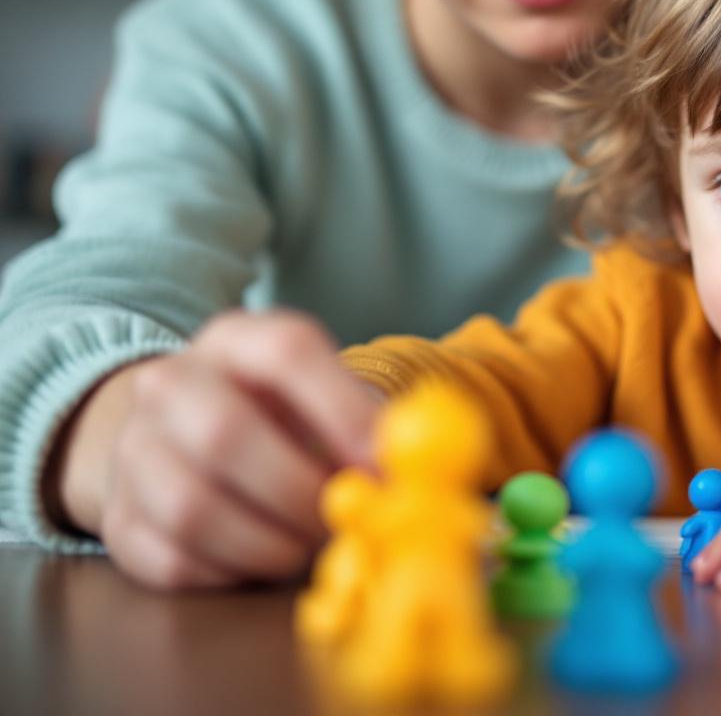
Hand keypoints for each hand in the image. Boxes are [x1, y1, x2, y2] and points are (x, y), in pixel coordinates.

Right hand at [47, 310, 378, 589]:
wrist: (181, 436)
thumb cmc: (281, 418)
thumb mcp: (324, 398)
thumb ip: (369, 427)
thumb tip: (409, 472)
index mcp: (236, 339)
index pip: (286, 351)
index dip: (342, 410)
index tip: (382, 465)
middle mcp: (171, 382)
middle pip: (225, 433)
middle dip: (299, 491)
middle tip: (342, 522)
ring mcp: (134, 450)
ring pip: (192, 508)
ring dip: (268, 543)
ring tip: (309, 546)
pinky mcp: (118, 519)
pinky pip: (173, 561)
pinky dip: (233, 573)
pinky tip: (265, 560)